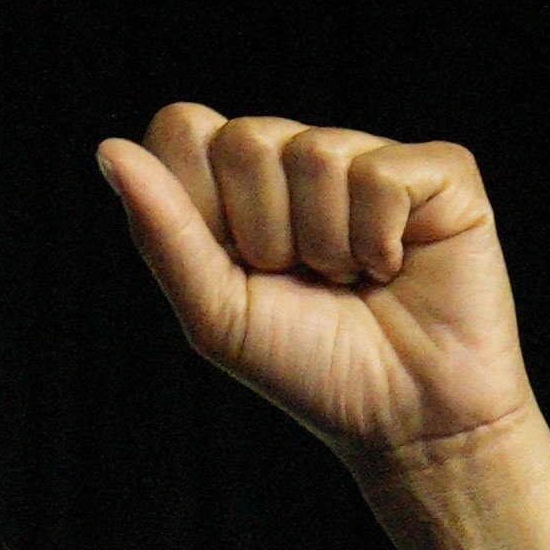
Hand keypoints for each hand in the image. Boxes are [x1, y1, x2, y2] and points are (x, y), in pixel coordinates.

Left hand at [94, 109, 549, 549]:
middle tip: (303, 279)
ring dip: (327, 245)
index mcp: (240, 183)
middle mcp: (302, 157)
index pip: (183, 129)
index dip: (199, 201)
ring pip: (315, 154)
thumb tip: (109, 148)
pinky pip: (380, 174)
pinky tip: (396, 268)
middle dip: (264, 232)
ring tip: (352, 280)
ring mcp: (371, 156)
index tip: (236, 264)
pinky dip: (379, 241)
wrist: (406, 420)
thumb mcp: (216, 311)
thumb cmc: (309, 368)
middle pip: (243, 138)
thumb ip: (164, 229)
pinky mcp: (440, 171)